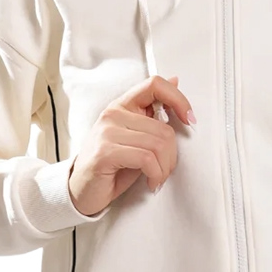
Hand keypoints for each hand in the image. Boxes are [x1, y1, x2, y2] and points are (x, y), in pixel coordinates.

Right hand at [66, 75, 195, 215]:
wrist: (82, 192)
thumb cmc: (111, 166)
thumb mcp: (137, 137)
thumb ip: (154, 112)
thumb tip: (175, 80)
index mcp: (122, 106)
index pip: (154, 84)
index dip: (178, 99)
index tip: (189, 119)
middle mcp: (113, 114)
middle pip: (164, 128)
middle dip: (172, 156)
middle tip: (165, 169)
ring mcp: (107, 132)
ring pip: (158, 144)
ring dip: (164, 168)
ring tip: (157, 177)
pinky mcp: (105, 152)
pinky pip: (146, 159)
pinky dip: (155, 175)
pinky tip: (151, 182)